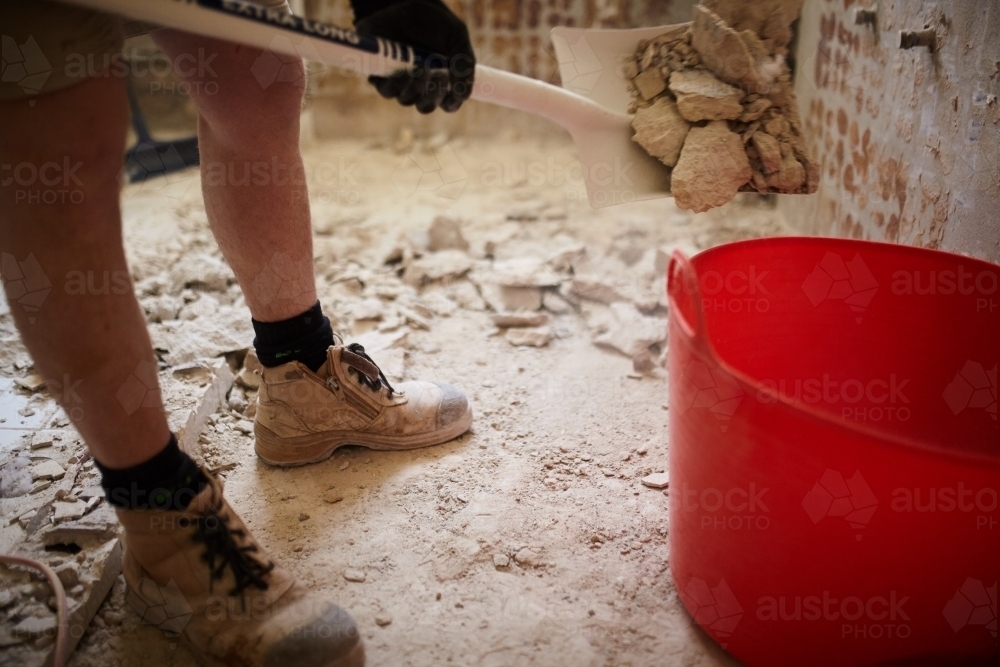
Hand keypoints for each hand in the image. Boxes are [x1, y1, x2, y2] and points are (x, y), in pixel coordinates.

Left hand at [352, 0, 474, 112]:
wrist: (405, 1)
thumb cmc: (434, 22)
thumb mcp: (457, 38)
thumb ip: (465, 65)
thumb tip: (464, 96)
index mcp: (440, 80)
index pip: (447, 104)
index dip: (450, 102)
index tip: (453, 90)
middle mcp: (419, 84)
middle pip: (425, 106)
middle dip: (433, 95)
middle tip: (437, 74)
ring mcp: (399, 80)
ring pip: (406, 100)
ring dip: (416, 87)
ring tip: (421, 66)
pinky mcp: (379, 73)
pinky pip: (386, 90)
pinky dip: (397, 82)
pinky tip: (405, 68)